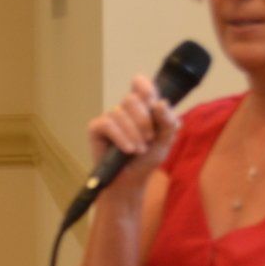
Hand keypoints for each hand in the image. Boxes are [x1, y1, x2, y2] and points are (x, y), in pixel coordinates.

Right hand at [86, 74, 179, 199]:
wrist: (130, 182)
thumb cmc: (146, 160)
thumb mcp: (165, 141)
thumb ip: (168, 122)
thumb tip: (159, 103)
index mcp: (142, 107)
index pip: (140, 84)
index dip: (145, 87)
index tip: (151, 101)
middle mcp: (124, 110)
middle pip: (131, 98)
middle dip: (144, 120)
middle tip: (149, 139)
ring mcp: (109, 118)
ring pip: (120, 112)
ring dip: (134, 134)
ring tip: (139, 151)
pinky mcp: (96, 128)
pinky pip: (108, 124)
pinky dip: (120, 137)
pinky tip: (127, 150)